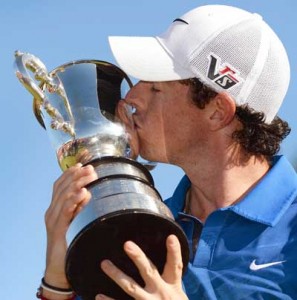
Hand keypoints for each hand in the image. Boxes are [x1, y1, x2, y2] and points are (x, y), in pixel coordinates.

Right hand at [44, 163, 97, 289]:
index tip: (83, 165)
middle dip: (77, 175)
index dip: (70, 173)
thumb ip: (80, 208)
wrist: (60, 268)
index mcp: (55, 208)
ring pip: (63, 196)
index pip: (60, 185)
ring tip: (90, 175)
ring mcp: (53, 220)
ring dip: (77, 183)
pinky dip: (74, 200)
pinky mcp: (57, 230)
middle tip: (91, 168)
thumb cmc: (71, 242)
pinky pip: (65, 212)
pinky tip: (83, 193)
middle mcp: (51, 211)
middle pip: (62, 187)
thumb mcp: (76, 221)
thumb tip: (88, 193)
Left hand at [96, 235, 187, 299]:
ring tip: (104, 263)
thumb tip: (167, 250)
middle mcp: (161, 292)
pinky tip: (98, 295)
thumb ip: (171, 278)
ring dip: (117, 275)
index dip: (174, 252)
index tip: (171, 237)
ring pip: (131, 287)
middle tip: (127, 244)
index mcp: (172, 286)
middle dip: (138, 258)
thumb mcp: (179, 295)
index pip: (175, 266)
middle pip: (149, 271)